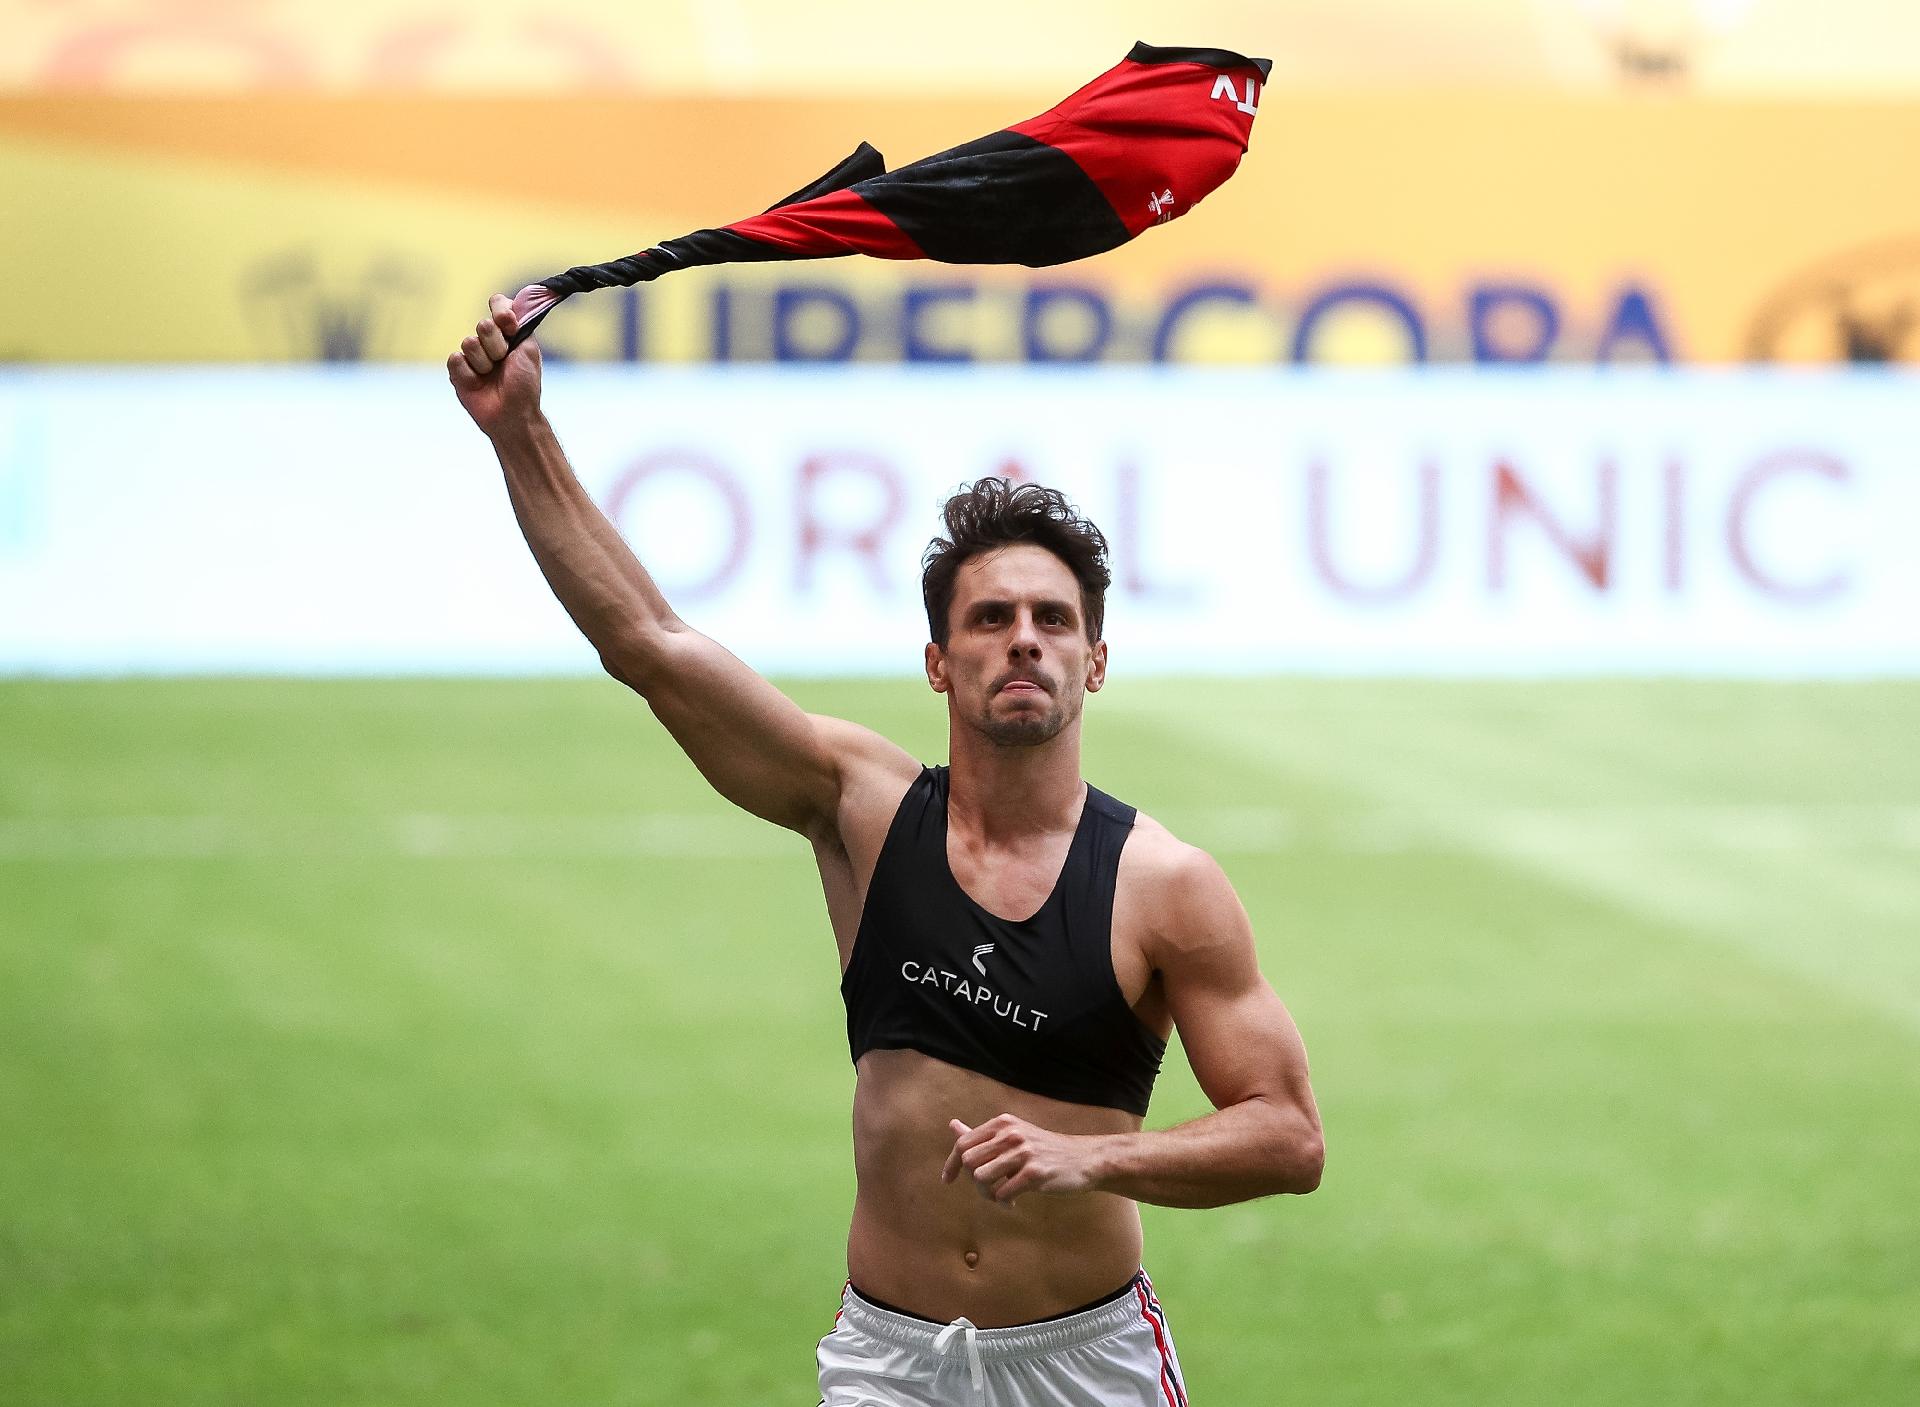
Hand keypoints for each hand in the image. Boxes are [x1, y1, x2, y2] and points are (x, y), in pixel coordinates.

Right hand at [448, 293, 542, 437]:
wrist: (513, 414)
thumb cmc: (525, 385)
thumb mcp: (529, 350)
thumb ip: (521, 323)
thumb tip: (514, 301)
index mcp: (507, 333)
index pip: (498, 304)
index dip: (501, 312)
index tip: (509, 325)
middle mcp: (488, 341)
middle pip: (483, 324)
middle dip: (497, 345)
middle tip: (504, 362)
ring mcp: (471, 355)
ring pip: (469, 342)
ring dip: (485, 362)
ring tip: (492, 376)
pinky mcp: (457, 371)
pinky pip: (455, 359)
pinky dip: (469, 373)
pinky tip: (478, 384)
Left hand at [941, 1115, 1104, 1205]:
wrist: (1085, 1159)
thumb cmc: (1044, 1150)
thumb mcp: (1013, 1136)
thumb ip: (983, 1135)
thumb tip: (952, 1125)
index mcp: (1003, 1123)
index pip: (963, 1143)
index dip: (952, 1164)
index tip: (948, 1180)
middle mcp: (1011, 1134)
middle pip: (969, 1162)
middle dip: (973, 1182)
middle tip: (988, 1190)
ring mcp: (1023, 1152)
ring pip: (981, 1178)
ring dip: (987, 1195)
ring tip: (1000, 1197)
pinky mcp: (1035, 1173)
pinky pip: (1002, 1193)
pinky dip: (1003, 1202)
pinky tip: (1013, 1203)